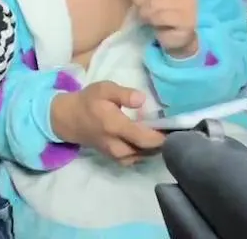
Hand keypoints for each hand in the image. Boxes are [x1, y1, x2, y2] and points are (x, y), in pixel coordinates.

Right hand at [50, 81, 165, 164]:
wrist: (69, 119)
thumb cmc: (88, 101)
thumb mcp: (103, 89)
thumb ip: (124, 94)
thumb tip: (143, 100)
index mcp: (115, 127)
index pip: (145, 139)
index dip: (163, 136)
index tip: (177, 127)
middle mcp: (117, 146)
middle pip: (148, 151)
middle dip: (163, 141)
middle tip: (174, 128)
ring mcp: (116, 155)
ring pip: (144, 156)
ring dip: (155, 147)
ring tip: (164, 133)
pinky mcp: (116, 158)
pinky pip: (137, 158)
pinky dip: (147, 151)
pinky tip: (151, 139)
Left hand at [123, 0, 198, 57]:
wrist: (179, 37)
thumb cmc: (162, 11)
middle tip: (141, 7)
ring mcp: (189, 4)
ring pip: (152, 3)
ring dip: (145, 12)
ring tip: (149, 16)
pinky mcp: (186, 20)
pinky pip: (159, 17)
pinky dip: (153, 21)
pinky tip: (157, 24)